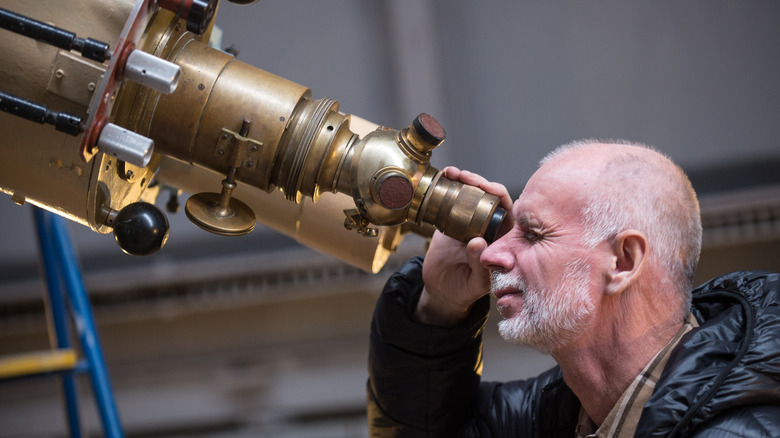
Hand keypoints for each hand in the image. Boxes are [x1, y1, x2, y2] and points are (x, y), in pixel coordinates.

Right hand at [416, 167, 512, 325]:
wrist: (441, 291)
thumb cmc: (464, 290)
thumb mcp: (475, 283)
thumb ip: (479, 265)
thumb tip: (477, 241)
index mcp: (501, 238)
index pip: (507, 209)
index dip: (497, 194)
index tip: (484, 187)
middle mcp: (487, 226)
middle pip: (487, 195)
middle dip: (477, 181)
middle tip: (464, 176)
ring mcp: (468, 222)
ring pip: (470, 194)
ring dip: (462, 180)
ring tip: (450, 173)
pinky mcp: (450, 221)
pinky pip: (450, 200)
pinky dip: (446, 189)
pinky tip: (440, 180)